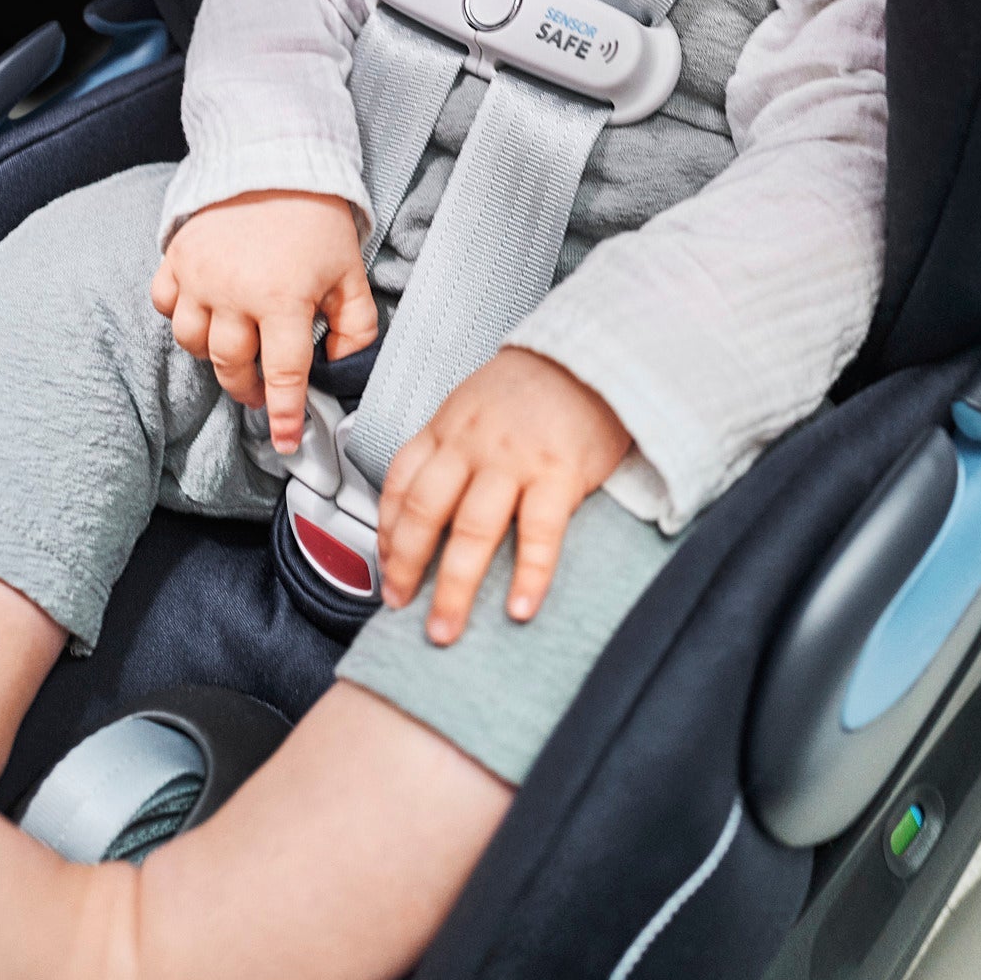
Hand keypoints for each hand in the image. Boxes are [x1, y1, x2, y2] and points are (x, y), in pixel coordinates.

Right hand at [150, 191, 376, 452]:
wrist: (275, 158)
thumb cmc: (317, 220)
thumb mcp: (351, 273)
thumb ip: (356, 327)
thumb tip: (341, 367)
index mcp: (284, 298)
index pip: (283, 374)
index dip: (284, 415)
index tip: (286, 441)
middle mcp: (235, 292)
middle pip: (232, 367)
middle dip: (249, 389)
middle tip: (263, 391)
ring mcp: (199, 276)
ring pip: (194, 344)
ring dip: (216, 355)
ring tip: (238, 346)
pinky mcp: (177, 258)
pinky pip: (167, 306)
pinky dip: (183, 317)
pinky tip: (207, 311)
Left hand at [378, 350, 631, 643]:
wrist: (595, 351)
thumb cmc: (538, 384)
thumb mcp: (477, 403)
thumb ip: (453, 449)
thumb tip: (431, 507)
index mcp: (448, 427)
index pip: (400, 482)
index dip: (386, 531)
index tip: (385, 568)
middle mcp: (472, 444)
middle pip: (425, 512)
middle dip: (405, 567)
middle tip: (399, 607)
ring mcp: (515, 458)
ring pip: (472, 530)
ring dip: (454, 587)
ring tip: (445, 629)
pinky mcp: (560, 471)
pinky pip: (540, 532)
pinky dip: (529, 575)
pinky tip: (521, 608)